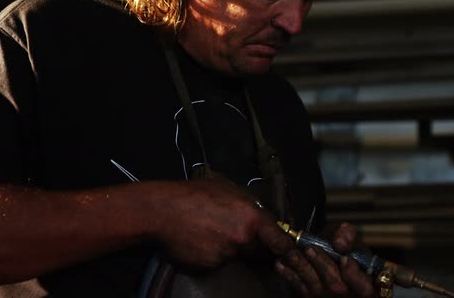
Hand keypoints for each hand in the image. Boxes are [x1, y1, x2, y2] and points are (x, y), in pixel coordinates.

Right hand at [143, 179, 294, 268]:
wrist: (162, 210)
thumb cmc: (194, 194)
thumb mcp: (229, 189)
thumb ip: (251, 204)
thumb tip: (264, 214)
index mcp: (252, 218)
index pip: (281, 242)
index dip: (287, 248)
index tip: (290, 252)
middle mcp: (243, 238)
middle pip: (258, 249)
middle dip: (251, 243)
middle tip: (232, 229)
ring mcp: (226, 254)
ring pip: (236, 255)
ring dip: (229, 246)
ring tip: (210, 229)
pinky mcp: (210, 265)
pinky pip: (218, 261)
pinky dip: (212, 253)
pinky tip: (200, 239)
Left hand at [275, 222, 376, 297]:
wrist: (331, 259)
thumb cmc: (345, 251)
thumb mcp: (351, 240)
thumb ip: (348, 236)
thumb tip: (340, 243)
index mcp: (363, 282)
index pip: (364, 285)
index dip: (354, 274)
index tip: (344, 259)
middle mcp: (346, 293)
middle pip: (336, 284)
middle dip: (322, 265)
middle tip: (310, 249)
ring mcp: (327, 296)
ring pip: (315, 285)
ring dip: (302, 267)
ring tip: (293, 253)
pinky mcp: (310, 296)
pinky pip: (299, 286)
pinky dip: (289, 274)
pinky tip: (281, 263)